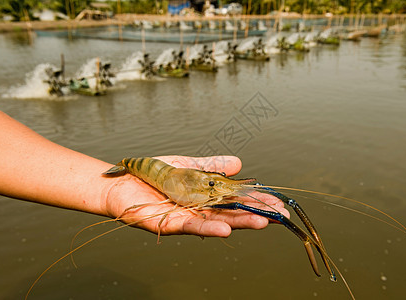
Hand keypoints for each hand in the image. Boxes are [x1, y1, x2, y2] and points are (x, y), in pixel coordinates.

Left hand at [103, 156, 288, 236]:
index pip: (237, 201)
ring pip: (217, 223)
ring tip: (263, 223)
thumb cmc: (155, 174)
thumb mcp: (189, 165)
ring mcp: (187, 218)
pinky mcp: (170, 224)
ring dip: (240, 224)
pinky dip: (209, 229)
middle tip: (281, 216)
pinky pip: (192, 227)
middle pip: (232, 214)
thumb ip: (213, 166)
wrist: (123, 181)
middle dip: (257, 214)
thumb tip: (240, 163)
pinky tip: (226, 230)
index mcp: (206, 197)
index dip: (257, 202)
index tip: (278, 203)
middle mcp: (200, 210)